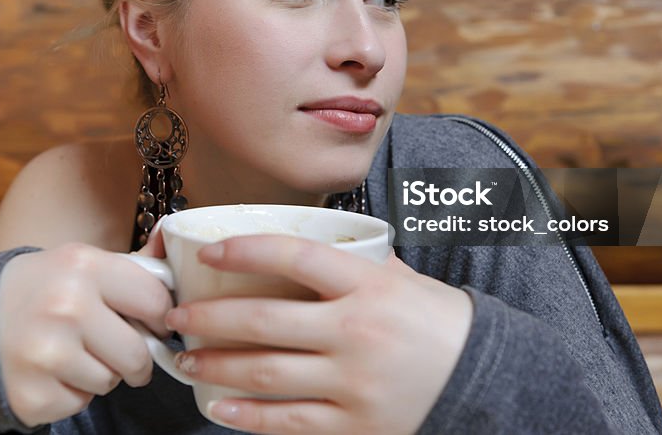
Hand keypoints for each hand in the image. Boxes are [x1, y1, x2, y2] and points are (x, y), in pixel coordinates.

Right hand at [0, 226, 172, 426]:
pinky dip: (72, 393)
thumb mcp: (81, 263)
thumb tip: (172, 234)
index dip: (160, 317)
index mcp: (83, 266)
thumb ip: (133, 263)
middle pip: (137, 354)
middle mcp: (65, 306)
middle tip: (120, 350)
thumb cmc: (42, 289)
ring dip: (101, 374)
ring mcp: (46, 354)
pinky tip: (52, 371)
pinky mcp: (32, 395)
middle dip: (135, 358)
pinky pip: (80, 404)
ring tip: (73, 353)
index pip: (155, 301)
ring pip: (109, 382)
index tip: (153, 322)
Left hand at [164, 236, 472, 434]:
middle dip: (208, 317)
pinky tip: (219, 407)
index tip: (207, 252)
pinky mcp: (355, 424)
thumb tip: (308, 245)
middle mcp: (356, 331)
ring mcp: (353, 381)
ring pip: (265, 372)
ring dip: (214, 365)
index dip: (244, 249)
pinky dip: (247, 416)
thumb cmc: (438, 321)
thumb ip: (355, 264)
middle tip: (176, 315)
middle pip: (264, 319)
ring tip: (186, 359)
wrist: (485, 379)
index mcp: (367, 286)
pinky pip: (288, 421)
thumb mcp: (402, 280)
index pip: (294, 255)